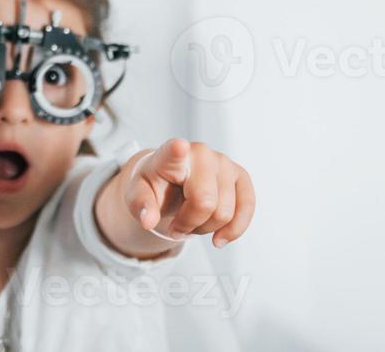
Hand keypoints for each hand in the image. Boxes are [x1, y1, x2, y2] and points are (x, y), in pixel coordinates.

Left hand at [97, 139, 255, 258]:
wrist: (170, 182)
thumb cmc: (154, 186)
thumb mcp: (137, 196)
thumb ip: (140, 207)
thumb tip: (148, 221)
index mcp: (169, 155)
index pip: (173, 152)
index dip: (177, 150)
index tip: (179, 146)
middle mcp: (200, 153)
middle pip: (205, 203)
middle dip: (190, 224)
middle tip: (176, 226)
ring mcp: (224, 162)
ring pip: (225, 212)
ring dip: (207, 228)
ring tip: (192, 222)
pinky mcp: (240, 175)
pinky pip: (247, 208)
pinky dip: (234, 230)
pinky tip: (219, 238)